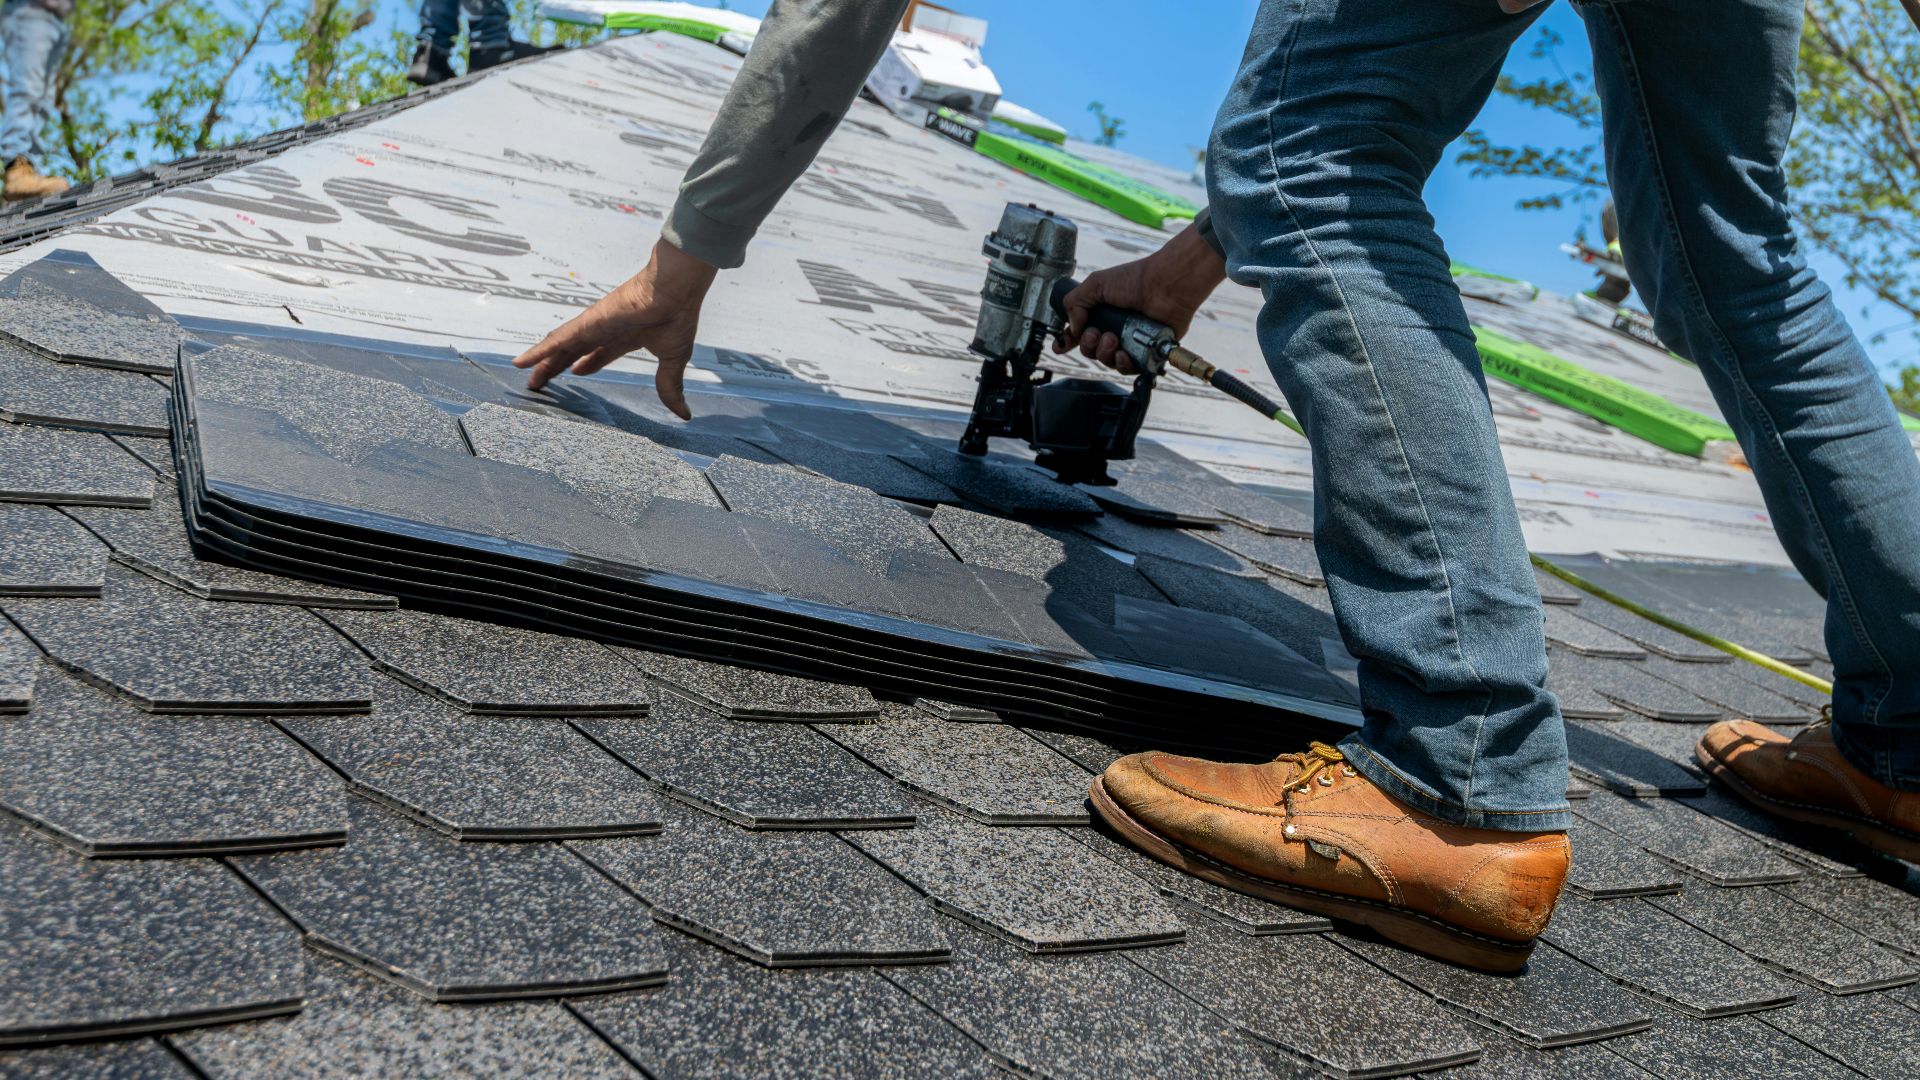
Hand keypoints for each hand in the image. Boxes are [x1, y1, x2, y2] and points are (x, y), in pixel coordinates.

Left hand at [513, 238, 718, 418]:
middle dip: (558, 366)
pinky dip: (539, 351)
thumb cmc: (676, 316)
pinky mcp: (586, 324)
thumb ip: (671, 386)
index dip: (587, 363)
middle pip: (574, 351)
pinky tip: (522, 362)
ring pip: (561, 347)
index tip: (576, 372)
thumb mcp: (672, 360)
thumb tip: (683, 414)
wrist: (675, 291)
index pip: (601, 352)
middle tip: (543, 381)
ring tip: (527, 376)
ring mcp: (593, 326)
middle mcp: (606, 329)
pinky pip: (557, 341)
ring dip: (543, 362)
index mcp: (627, 336)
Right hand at [1052, 222, 1226, 373]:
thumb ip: (1074, 303)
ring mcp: (1129, 340)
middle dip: (1088, 344)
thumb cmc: (1136, 280)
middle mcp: (1114, 327)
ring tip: (1113, 339)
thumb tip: (1073, 328)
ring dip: (1104, 353)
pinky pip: (1128, 368)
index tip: (1061, 346)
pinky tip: (1123, 354)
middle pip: (1090, 349)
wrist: (1165, 286)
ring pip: (1106, 360)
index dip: (1068, 341)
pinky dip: (1122, 363)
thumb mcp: (1096, 283)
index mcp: (1101, 312)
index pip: (1079, 332)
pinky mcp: (1145, 351)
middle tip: (1096, 333)